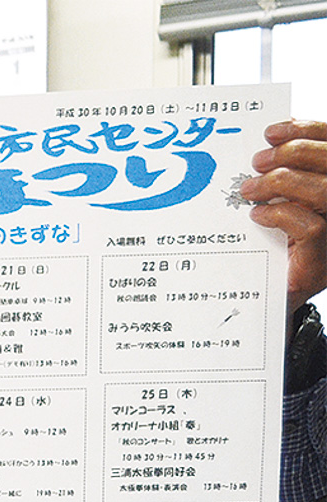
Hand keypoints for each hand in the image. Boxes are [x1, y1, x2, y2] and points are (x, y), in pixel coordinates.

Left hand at [240, 119, 326, 318]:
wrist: (269, 303)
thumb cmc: (273, 253)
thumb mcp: (278, 207)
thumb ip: (282, 180)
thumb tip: (266, 149)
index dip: (307, 130)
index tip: (272, 131)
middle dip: (292, 152)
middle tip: (257, 161)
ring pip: (324, 190)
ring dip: (282, 182)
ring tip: (250, 189)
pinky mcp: (322, 259)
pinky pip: (311, 225)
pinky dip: (281, 214)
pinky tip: (258, 216)